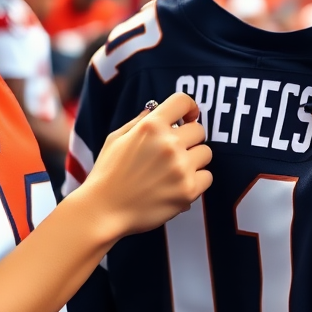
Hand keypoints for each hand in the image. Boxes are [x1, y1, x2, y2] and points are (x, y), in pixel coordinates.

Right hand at [79, 92, 212, 240]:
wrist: (103, 210)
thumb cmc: (107, 174)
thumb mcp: (116, 139)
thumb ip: (139, 122)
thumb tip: (155, 109)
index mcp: (151, 126)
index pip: (182, 101)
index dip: (189, 108)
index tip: (188, 117)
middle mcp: (169, 143)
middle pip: (199, 130)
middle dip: (190, 139)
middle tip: (175, 152)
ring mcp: (180, 167)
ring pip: (206, 153)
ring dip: (194, 160)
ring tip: (175, 171)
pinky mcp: (188, 190)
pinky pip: (207, 177)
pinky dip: (196, 181)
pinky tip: (178, 185)